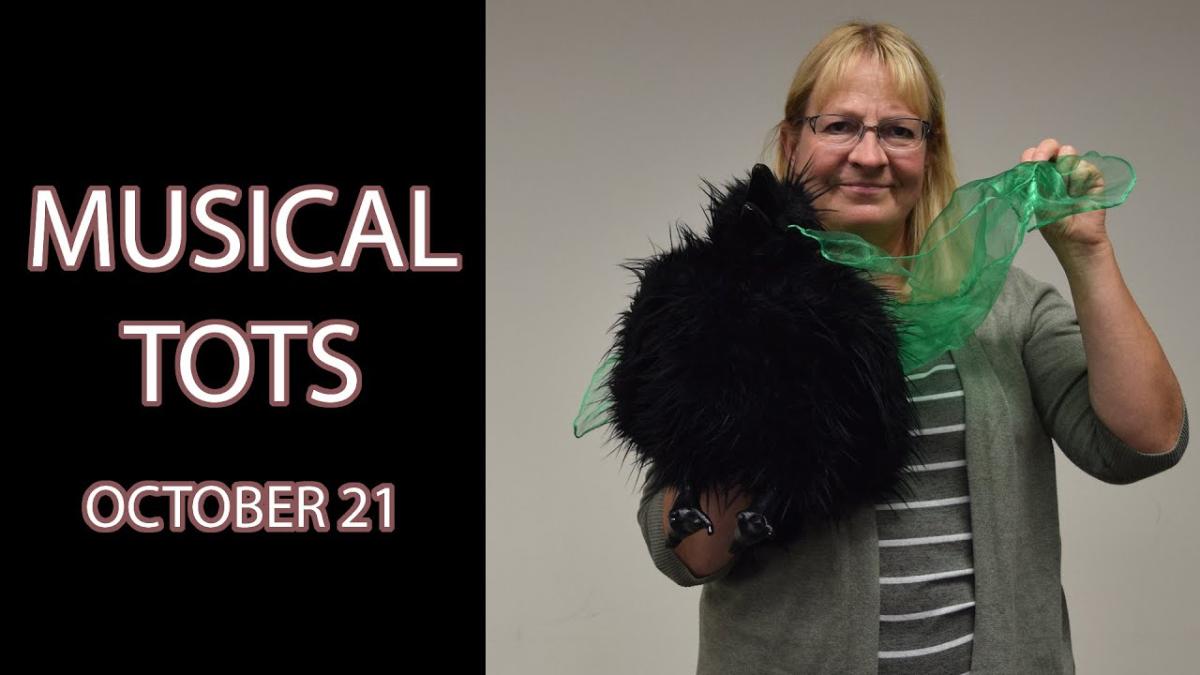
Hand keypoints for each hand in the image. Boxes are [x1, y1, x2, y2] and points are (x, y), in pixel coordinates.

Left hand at [1021, 138, 1111, 260]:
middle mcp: (1056, 170)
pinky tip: (1080, 195)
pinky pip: (1086, 167)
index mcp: (1038, 176)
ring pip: (1069, 154)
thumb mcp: (1038, 203)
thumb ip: (1035, 182)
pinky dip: (1080, 180)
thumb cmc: (1055, 225)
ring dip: (1064, 173)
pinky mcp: (1092, 176)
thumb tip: (1036, 161)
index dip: (1032, 154)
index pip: (1032, 155)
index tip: (1032, 161)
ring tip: (1065, 194)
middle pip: (1051, 146)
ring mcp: (1074, 171)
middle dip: (1047, 150)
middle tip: (1043, 159)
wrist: (1077, 239)